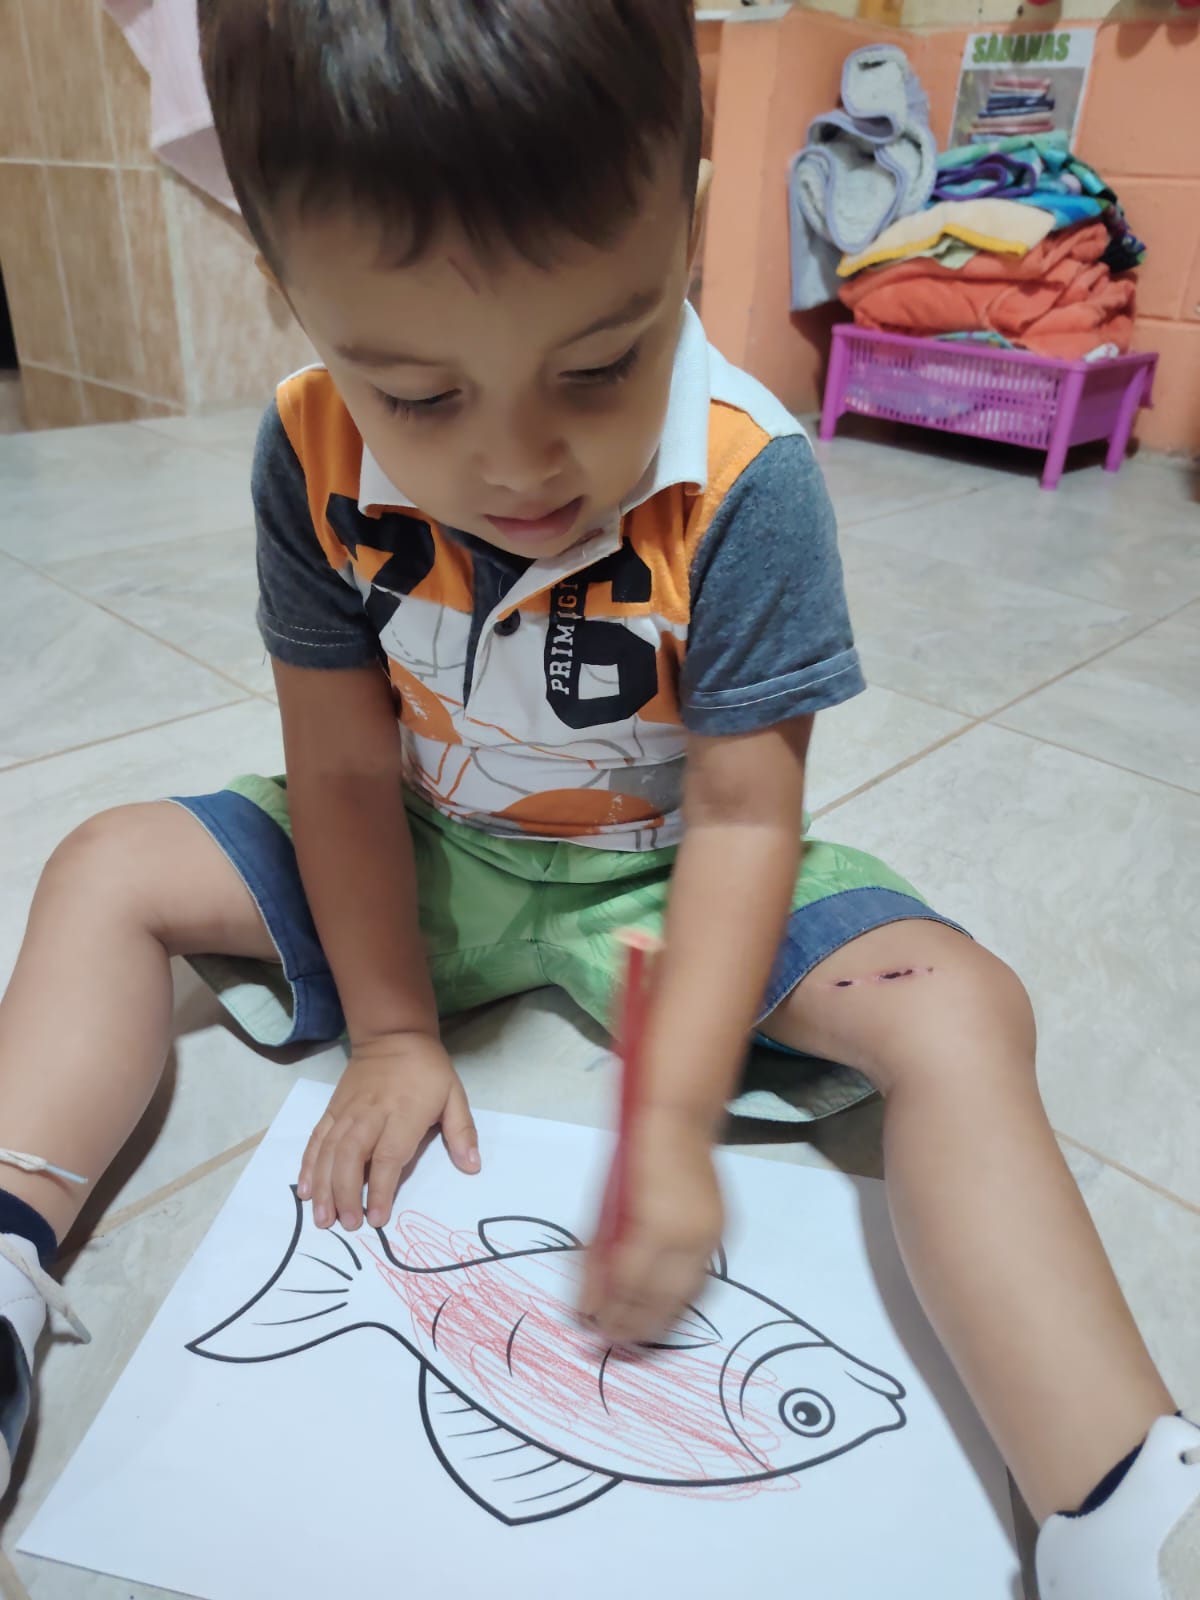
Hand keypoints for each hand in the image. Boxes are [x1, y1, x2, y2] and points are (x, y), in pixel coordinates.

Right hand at [298, 1032, 478, 1231]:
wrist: (393, 1035)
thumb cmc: (427, 1070)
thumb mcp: (454, 1094)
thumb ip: (462, 1132)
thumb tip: (472, 1166)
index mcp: (403, 1114)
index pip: (388, 1156)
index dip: (380, 1189)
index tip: (376, 1218)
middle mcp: (370, 1115)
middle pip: (351, 1157)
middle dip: (345, 1194)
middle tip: (346, 1225)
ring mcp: (348, 1112)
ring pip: (329, 1151)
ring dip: (323, 1186)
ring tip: (321, 1219)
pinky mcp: (333, 1109)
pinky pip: (318, 1138)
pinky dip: (309, 1164)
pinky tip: (305, 1189)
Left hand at [579, 1109, 723, 1344]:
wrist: (677, 1122)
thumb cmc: (630, 1157)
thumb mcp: (603, 1206)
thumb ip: (597, 1256)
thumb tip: (587, 1302)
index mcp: (653, 1226)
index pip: (628, 1287)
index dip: (609, 1313)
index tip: (590, 1328)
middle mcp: (687, 1236)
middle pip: (661, 1301)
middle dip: (634, 1327)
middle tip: (610, 1341)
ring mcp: (710, 1236)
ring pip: (687, 1296)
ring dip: (661, 1320)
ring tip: (635, 1334)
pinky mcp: (721, 1233)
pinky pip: (701, 1278)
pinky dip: (680, 1298)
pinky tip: (662, 1307)